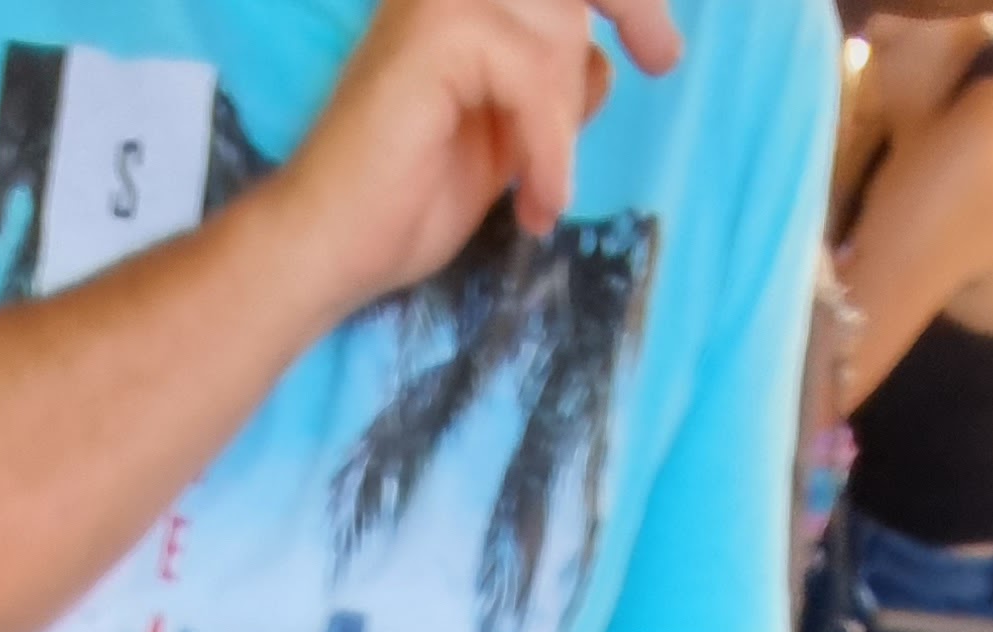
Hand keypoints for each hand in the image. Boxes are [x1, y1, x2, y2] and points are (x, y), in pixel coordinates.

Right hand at [278, 0, 682, 313]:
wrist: (330, 247)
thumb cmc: (407, 200)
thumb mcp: (506, 134)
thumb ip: (548, 85)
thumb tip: (608, 56)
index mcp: (462, 0)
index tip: (658, 48)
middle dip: (630, 5)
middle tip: (663, 61)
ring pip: (560, 28)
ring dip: (564, 122)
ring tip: (540, 193)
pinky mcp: (437, 33)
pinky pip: (536, 77)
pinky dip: (548, 148)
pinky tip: (534, 202)